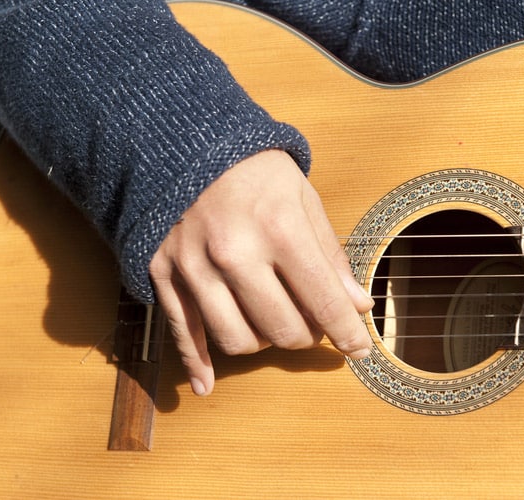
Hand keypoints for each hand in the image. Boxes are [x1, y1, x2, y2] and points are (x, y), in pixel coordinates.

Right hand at [149, 149, 373, 395]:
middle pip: (281, 329)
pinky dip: (196, 365)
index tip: (360, 349)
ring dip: (263, 342)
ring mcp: (193, 266)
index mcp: (278, 228)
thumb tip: (356, 305)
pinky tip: (207, 385)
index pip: (323, 299)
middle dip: (307, 336)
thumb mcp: (301, 197)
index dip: (348, 332)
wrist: (182, 137)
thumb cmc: (252, 166)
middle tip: (314, 324)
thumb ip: (329, 254)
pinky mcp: (162, 273)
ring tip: (272, 322)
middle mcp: (234, 252)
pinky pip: (182, 333)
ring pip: (236, 339)